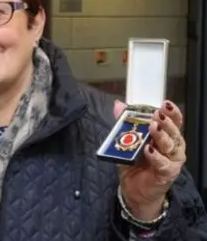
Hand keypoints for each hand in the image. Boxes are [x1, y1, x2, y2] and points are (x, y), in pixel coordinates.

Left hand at [115, 100, 185, 220]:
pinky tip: (148, 150)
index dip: (172, 112)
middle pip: (174, 131)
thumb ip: (124, 123)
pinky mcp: (167, 173)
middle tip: (157, 114)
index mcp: (166, 135)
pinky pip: (163, 163)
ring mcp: (172, 160)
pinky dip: (156, 156)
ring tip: (153, 127)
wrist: (135, 188)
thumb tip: (118, 105)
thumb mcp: (127, 141)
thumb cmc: (134, 162)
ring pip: (170, 145)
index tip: (165, 104)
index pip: (174, 121)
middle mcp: (173, 146)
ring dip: (161, 135)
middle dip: (166, 122)